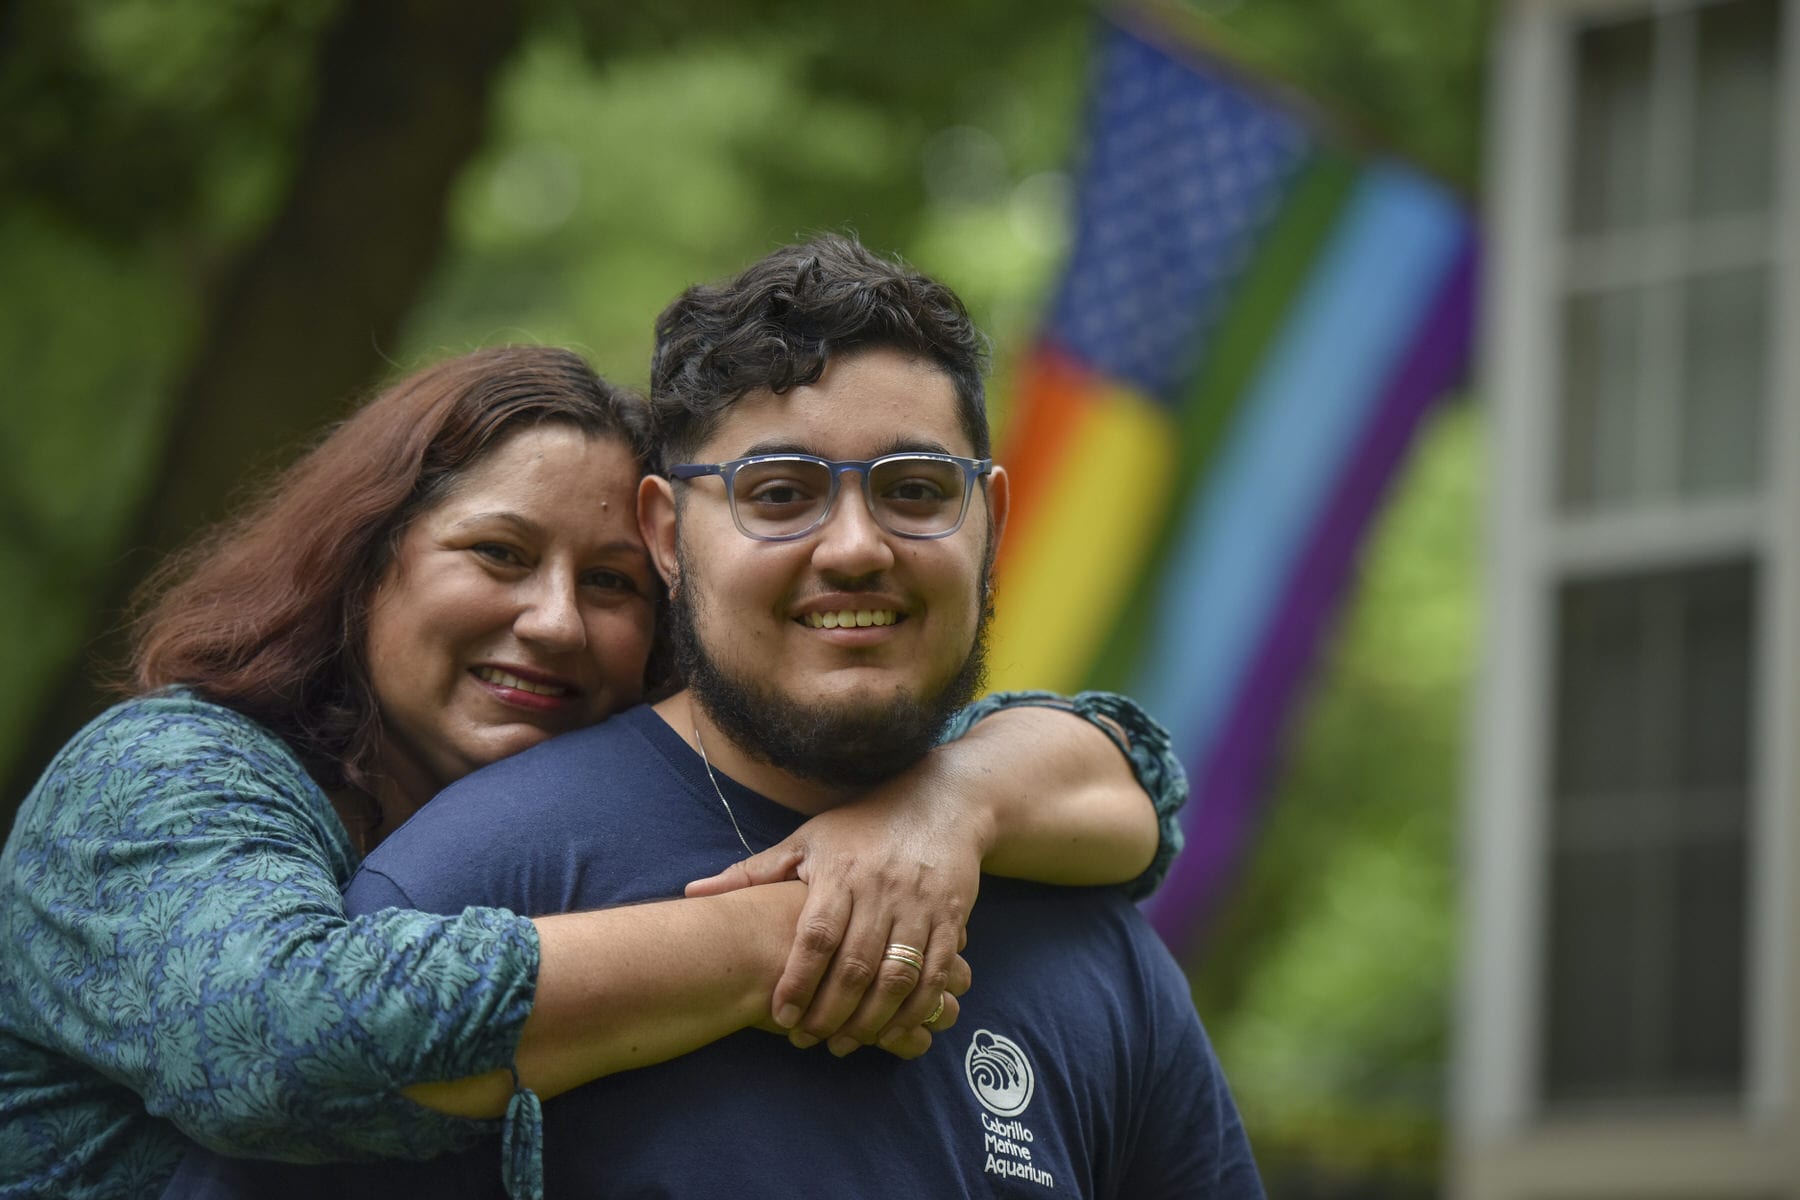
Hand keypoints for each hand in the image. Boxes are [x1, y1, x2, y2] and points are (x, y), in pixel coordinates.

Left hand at [685, 749, 988, 1054]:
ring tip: (845, 1043)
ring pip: (897, 976)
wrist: (940, 804)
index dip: (797, 979)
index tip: (780, 1014)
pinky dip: (915, 1007)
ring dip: (871, 1019)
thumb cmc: (862, 825)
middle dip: (830, 1012)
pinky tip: (893, 1028)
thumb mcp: (806, 839)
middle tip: (807, 1039)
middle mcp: (882, 890)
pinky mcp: (951, 918)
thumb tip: (693, 893)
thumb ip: (752, 873)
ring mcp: (920, 906)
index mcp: (841, 871)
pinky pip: (935, 973)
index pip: (817, 935)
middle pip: (856, 964)